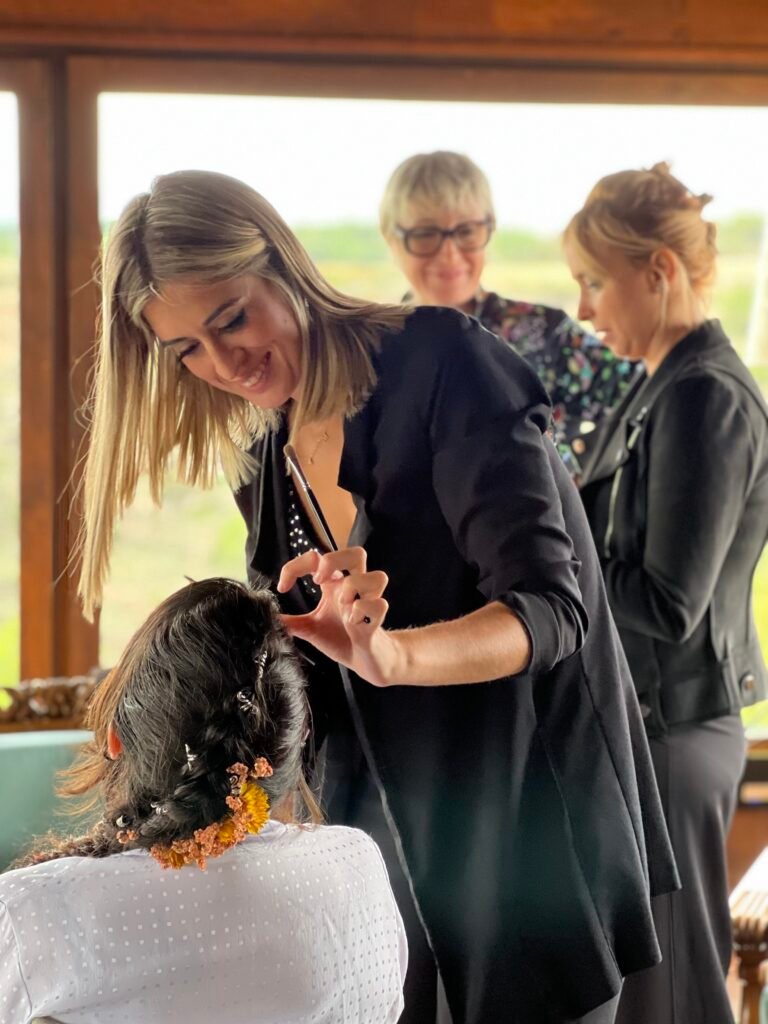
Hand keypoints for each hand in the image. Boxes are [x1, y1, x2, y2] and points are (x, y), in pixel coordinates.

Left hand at [277, 547, 403, 686]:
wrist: (367, 662)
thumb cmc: (342, 639)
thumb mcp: (310, 629)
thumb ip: (290, 622)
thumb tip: (265, 618)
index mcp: (336, 585)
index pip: (318, 558)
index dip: (295, 566)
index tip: (281, 587)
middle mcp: (354, 589)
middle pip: (357, 553)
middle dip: (334, 561)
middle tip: (318, 581)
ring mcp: (369, 603)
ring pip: (376, 576)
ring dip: (354, 587)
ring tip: (342, 604)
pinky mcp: (377, 621)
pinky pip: (380, 604)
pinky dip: (363, 611)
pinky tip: (353, 624)